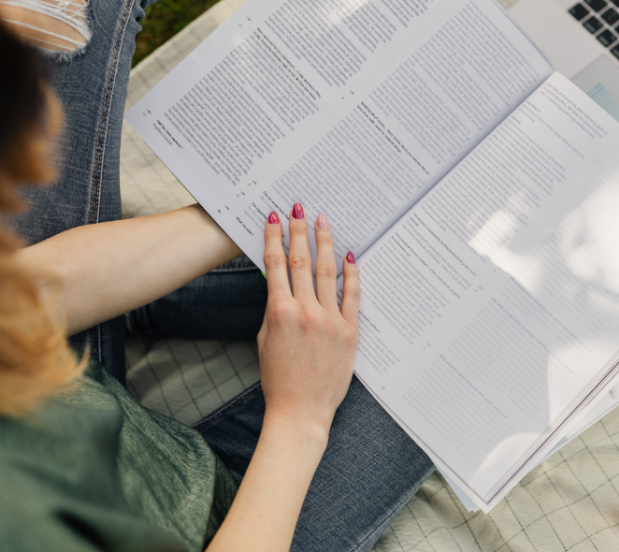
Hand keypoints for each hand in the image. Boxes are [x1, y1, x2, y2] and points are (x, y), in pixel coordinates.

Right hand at [258, 203, 358, 440]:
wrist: (301, 410)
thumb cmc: (279, 378)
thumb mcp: (266, 339)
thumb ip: (275, 309)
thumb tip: (281, 282)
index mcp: (279, 312)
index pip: (276, 265)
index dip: (273, 238)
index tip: (272, 218)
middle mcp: (305, 311)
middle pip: (301, 261)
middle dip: (298, 231)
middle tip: (297, 207)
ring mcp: (330, 320)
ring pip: (327, 272)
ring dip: (324, 243)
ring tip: (322, 221)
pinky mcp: (349, 330)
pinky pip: (352, 295)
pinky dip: (351, 273)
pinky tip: (349, 255)